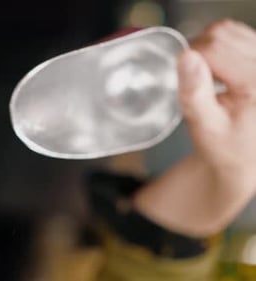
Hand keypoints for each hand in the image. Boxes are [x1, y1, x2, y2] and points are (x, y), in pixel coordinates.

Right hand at [133, 20, 255, 236]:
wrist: (244, 158)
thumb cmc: (225, 147)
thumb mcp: (204, 126)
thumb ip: (194, 92)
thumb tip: (186, 57)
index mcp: (255, 83)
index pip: (213, 47)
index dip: (189, 61)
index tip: (188, 84)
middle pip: (221, 34)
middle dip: (199, 54)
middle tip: (197, 83)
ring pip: (228, 30)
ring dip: (209, 49)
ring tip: (209, 79)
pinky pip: (237, 34)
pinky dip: (220, 47)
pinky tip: (218, 71)